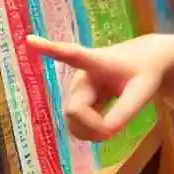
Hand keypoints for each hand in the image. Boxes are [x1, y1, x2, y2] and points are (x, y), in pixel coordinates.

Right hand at [27, 34, 173, 141]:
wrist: (144, 64)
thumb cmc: (144, 72)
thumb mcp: (142, 91)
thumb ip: (124, 112)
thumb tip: (105, 134)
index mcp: (96, 62)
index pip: (71, 54)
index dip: (50, 48)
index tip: (29, 39)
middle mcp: (80, 77)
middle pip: (75, 111)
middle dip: (92, 126)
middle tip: (113, 130)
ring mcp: (77, 91)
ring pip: (73, 122)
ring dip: (89, 132)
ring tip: (112, 127)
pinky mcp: (78, 101)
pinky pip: (76, 126)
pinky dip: (89, 133)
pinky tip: (104, 127)